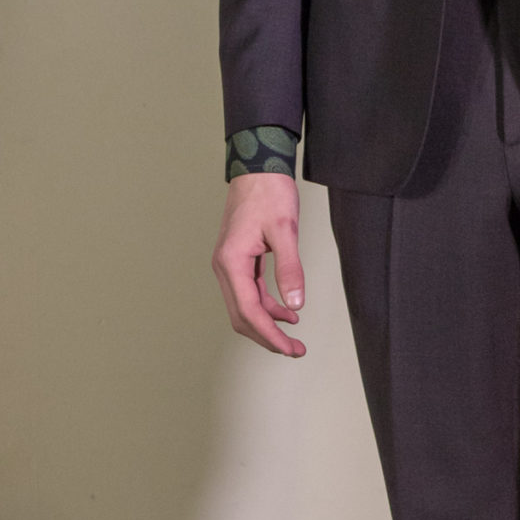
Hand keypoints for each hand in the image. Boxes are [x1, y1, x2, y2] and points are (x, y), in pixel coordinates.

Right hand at [212, 174, 305, 356]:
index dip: (269, 335)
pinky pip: (249, 293)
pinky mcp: (238, 260)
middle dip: (267, 337)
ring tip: (294, 338)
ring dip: (267, 325)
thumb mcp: (285, 231)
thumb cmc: (269, 193)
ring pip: (244, 307)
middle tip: (295, 350)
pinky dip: (267, 306)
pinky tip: (287, 312)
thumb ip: (290, 269)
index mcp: (231, 262)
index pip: (249, 311)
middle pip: (241, 316)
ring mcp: (229, 264)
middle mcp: (224, 267)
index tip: (290, 349)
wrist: (257, 168)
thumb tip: (295, 304)